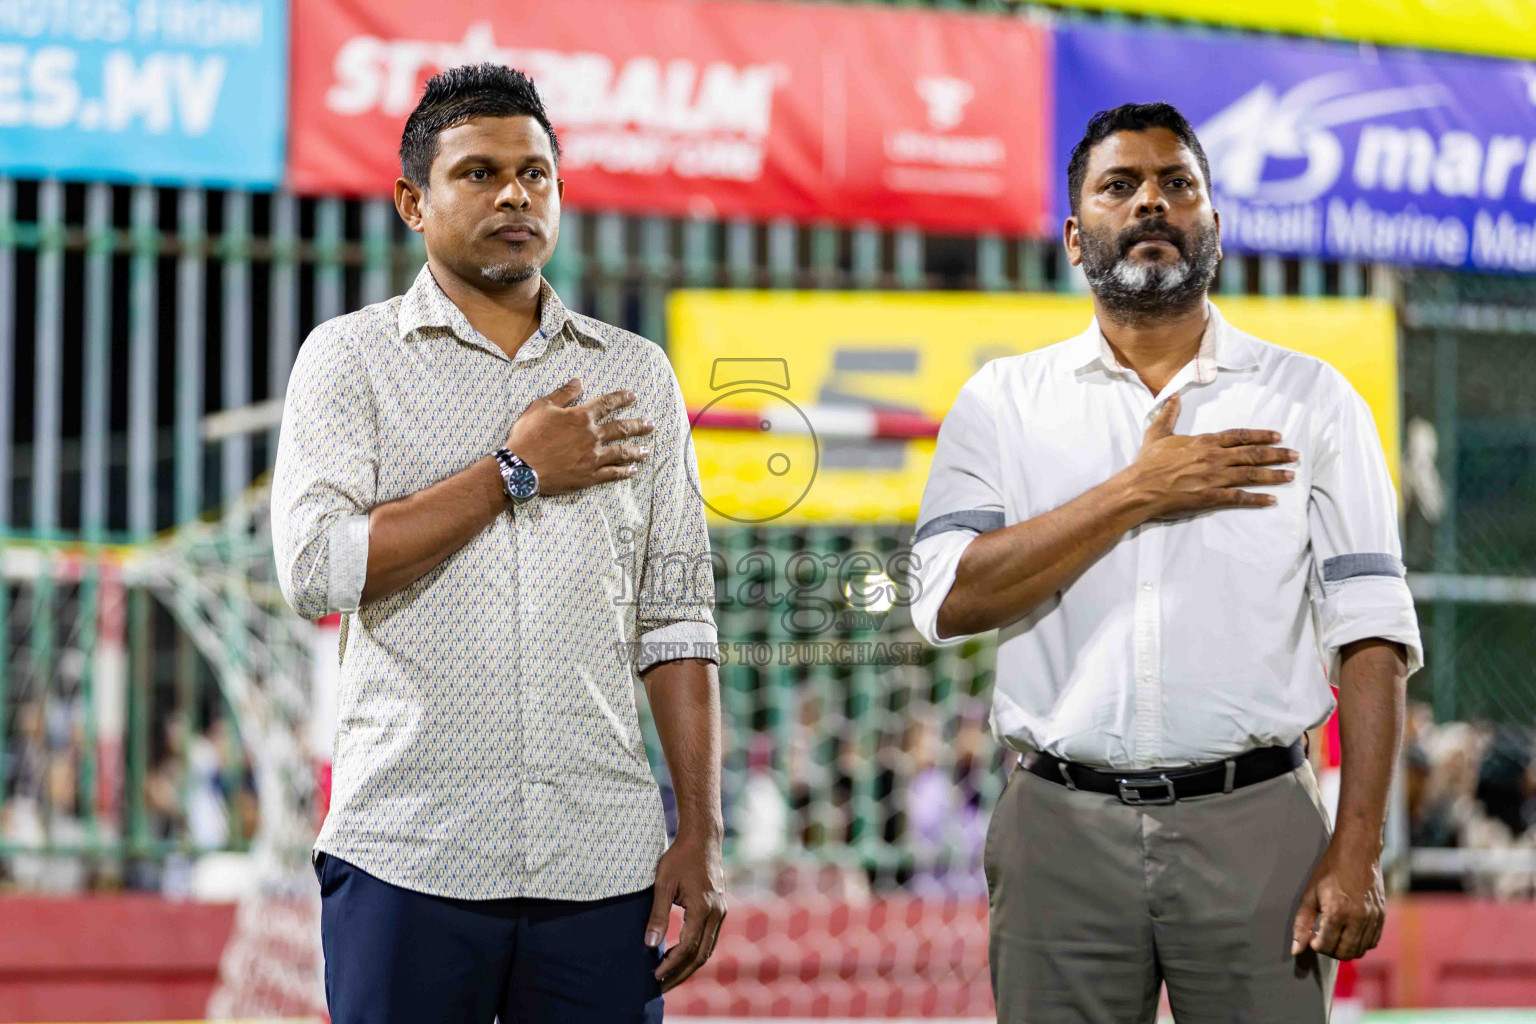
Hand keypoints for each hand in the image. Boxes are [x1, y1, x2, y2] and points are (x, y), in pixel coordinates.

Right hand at [506, 378, 654, 494]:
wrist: (520, 468)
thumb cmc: (527, 436)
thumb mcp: (541, 407)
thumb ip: (562, 394)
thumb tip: (578, 382)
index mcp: (581, 417)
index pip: (607, 404)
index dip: (621, 398)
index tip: (633, 396)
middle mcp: (592, 436)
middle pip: (622, 429)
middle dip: (638, 425)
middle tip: (651, 424)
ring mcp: (593, 457)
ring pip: (621, 452)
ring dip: (636, 450)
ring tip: (647, 450)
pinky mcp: (589, 476)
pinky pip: (612, 473)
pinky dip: (624, 472)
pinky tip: (633, 471)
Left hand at [645, 830, 727, 992]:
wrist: (702, 838)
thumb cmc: (680, 857)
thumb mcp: (663, 884)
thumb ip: (657, 915)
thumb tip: (649, 944)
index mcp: (703, 909)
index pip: (688, 947)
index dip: (671, 965)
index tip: (655, 975)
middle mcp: (717, 913)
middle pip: (701, 955)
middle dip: (680, 973)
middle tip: (660, 985)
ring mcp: (721, 912)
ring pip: (707, 949)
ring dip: (689, 965)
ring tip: (669, 976)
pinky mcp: (719, 909)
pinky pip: (709, 938)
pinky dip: (696, 952)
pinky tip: (680, 955)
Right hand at [1128, 394, 1298, 517]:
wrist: (1140, 487)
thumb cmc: (1148, 462)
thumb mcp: (1157, 433)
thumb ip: (1169, 414)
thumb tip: (1174, 396)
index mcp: (1204, 442)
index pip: (1239, 436)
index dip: (1260, 435)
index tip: (1277, 435)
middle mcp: (1214, 458)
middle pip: (1252, 454)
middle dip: (1276, 454)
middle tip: (1295, 455)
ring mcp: (1215, 478)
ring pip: (1251, 474)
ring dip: (1273, 475)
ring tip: (1290, 475)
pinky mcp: (1211, 497)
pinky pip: (1239, 497)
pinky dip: (1257, 499)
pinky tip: (1272, 500)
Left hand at [1291, 838, 1386, 960]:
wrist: (1357, 853)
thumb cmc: (1329, 871)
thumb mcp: (1310, 895)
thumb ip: (1302, 924)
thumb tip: (1296, 950)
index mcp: (1337, 912)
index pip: (1327, 946)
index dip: (1316, 946)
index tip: (1313, 937)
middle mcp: (1358, 918)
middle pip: (1345, 953)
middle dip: (1330, 950)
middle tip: (1322, 938)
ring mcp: (1373, 918)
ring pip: (1360, 950)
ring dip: (1345, 949)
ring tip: (1335, 935)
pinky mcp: (1382, 916)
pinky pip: (1372, 942)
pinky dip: (1360, 943)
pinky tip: (1349, 931)